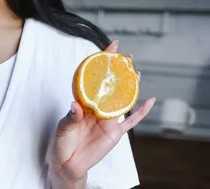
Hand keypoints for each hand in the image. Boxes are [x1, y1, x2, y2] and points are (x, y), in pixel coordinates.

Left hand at [49, 41, 155, 185]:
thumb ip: (71, 116)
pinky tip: (150, 100)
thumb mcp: (63, 127)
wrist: (68, 164)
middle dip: (118, 71)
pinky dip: (141, 112)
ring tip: (137, 72)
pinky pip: (131, 121)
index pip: (92, 80)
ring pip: (122, 100)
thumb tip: (76, 105)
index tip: (109, 49)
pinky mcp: (115, 133)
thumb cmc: (62, 143)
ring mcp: (107, 120)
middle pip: (109, 86)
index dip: (100, 64)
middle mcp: (96, 109)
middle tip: (127, 56)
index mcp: (83, 103)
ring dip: (130, 86)